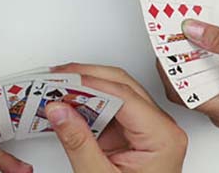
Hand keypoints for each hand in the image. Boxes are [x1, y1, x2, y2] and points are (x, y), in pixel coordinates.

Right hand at [49, 63, 186, 172]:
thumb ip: (78, 142)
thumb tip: (59, 108)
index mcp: (162, 137)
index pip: (124, 95)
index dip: (90, 82)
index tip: (62, 79)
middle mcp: (160, 128)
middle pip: (121, 86)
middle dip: (86, 78)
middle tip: (55, 77)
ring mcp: (146, 129)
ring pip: (114, 93)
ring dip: (84, 88)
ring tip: (56, 88)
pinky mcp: (131, 134)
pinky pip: (109, 109)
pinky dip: (86, 104)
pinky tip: (67, 103)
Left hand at [159, 19, 218, 127]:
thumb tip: (192, 30)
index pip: (182, 94)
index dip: (168, 71)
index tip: (162, 49)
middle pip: (182, 89)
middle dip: (172, 64)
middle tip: (165, 39)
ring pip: (190, 82)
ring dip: (182, 60)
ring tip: (175, 38)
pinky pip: (202, 76)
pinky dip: (195, 60)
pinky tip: (191, 43)